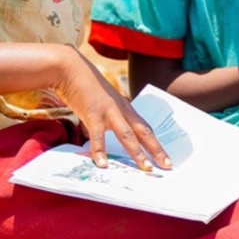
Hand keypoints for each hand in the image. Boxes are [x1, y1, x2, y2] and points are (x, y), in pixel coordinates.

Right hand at [55, 48, 171, 170]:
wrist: (71, 69)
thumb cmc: (86, 86)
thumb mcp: (102, 102)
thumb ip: (106, 118)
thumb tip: (103, 139)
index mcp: (125, 107)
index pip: (145, 128)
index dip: (156, 143)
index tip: (166, 158)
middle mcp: (121, 109)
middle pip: (143, 132)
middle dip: (156, 150)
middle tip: (167, 167)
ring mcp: (108, 111)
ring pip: (127, 135)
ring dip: (137, 153)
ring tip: (145, 168)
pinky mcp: (93, 113)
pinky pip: (98, 136)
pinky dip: (100, 151)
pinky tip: (102, 164)